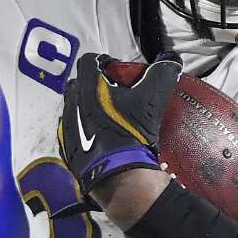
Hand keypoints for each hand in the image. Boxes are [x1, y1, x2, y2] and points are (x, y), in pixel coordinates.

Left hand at [56, 53, 181, 209]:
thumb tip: (171, 59)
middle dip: (94, 83)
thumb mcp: (152, 100)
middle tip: (115, 91)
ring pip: (74, 108)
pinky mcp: (67, 149)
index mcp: (87, 89)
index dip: (104, 60)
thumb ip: (162, 73)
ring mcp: (66, 129)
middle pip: (78, 84)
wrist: (120, 177)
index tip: (118, 69)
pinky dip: (86, 129)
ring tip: (110, 115)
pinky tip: (103, 137)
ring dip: (88, 107)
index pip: (88, 61)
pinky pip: (74, 131)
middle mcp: (71, 105)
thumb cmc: (132, 133)